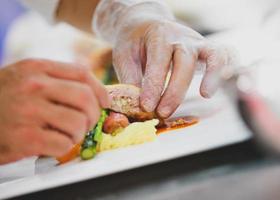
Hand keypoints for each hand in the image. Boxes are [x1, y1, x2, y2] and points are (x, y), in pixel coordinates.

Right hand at [0, 59, 108, 163]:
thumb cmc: (3, 99)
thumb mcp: (25, 77)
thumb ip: (55, 79)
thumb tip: (92, 92)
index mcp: (37, 68)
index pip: (81, 74)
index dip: (100, 90)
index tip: (105, 102)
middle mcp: (34, 86)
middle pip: (85, 98)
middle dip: (93, 115)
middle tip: (87, 123)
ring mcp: (29, 111)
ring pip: (78, 122)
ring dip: (78, 133)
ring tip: (66, 134)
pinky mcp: (25, 138)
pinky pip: (64, 143)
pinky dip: (64, 147)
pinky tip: (52, 145)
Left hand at [113, 20, 232, 117]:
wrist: (147, 25)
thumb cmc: (135, 43)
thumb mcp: (125, 57)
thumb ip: (132, 79)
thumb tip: (140, 107)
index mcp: (159, 35)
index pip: (159, 62)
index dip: (154, 87)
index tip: (146, 107)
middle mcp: (181, 37)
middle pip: (185, 62)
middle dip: (175, 91)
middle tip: (162, 113)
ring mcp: (198, 42)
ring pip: (212, 56)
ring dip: (212, 76)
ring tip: (204, 96)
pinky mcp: (208, 49)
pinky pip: (225, 56)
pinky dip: (225, 70)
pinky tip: (213, 89)